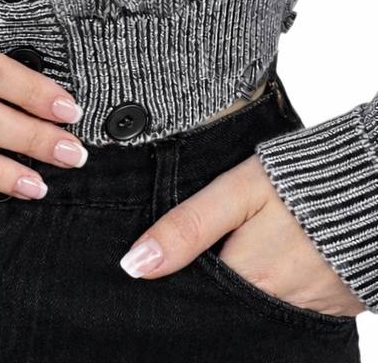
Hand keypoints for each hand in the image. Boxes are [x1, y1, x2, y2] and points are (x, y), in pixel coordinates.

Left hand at [118, 152, 367, 317]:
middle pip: (232, 308)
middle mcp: (280, 306)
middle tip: (217, 250)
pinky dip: (284, 288)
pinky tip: (280, 260)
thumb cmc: (300, 179)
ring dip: (251, 289)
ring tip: (247, 252)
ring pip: (263, 309)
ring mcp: (315, 308)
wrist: (374, 177)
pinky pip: (298, 306)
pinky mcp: (340, 303)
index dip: (181, 282)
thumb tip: (134, 265)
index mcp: (250, 279)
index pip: (200, 298)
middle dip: (216, 290)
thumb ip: (187, 228)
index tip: (164, 268)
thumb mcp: (236, 191)